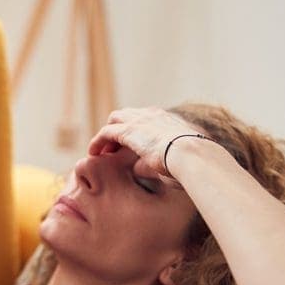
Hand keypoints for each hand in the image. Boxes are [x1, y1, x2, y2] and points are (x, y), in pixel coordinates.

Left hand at [88, 106, 204, 189]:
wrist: (191, 155)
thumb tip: (136, 169)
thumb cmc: (189, 163)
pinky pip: (106, 133)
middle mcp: (153, 115)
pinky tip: (93, 153)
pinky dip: (98, 142)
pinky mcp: (128, 131)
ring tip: (100, 151)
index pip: (146, 120)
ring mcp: (140, 121)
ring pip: (115, 120)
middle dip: (118, 128)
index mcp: (168, 120)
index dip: (135, 131)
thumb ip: (153, 162)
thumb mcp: (174, 160)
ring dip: (107, 135)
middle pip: (128, 115)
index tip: (129, 147)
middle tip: (112, 148)